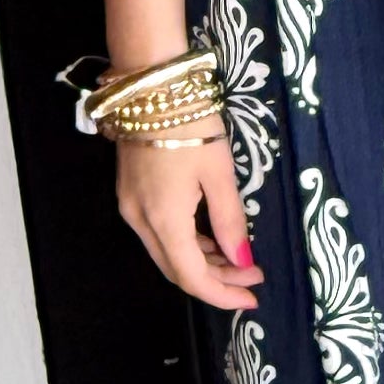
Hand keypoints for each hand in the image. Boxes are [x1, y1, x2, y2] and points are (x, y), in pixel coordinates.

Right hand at [115, 127, 261, 311]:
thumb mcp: (220, 173)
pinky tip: (212, 238)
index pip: (192, 277)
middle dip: (217, 279)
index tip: (253, 298)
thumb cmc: (191, 124)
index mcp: (164, 220)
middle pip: (177, 270)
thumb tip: (242, 261)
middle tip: (253, 276)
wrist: (151, 85)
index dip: (222, 294)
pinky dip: (187, 243)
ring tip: (240, 259)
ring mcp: (130, 208)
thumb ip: (230, 222)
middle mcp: (140, 222)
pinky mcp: (130, 194)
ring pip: (167, 253)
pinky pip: (159, 234)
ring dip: (203, 262)